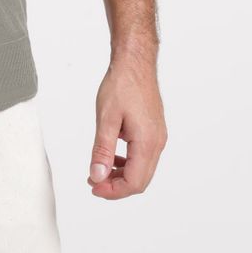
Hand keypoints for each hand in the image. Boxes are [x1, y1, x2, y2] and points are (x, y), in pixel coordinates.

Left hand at [87, 52, 167, 198]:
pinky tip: (112, 155)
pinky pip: (143, 156)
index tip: (93, 186)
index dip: (113, 190)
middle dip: (116, 185)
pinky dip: (127, 161)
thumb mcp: (106, 118)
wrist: (135, 62)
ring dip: (121, 174)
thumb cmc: (122, 84)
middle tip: (93, 181)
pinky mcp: (154, 130)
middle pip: (140, 180)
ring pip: (142, 169)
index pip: (134, 182)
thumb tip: (98, 175)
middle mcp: (157, 143)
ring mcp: (158, 136)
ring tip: (99, 169)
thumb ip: (102, 150)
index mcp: (147, 143)